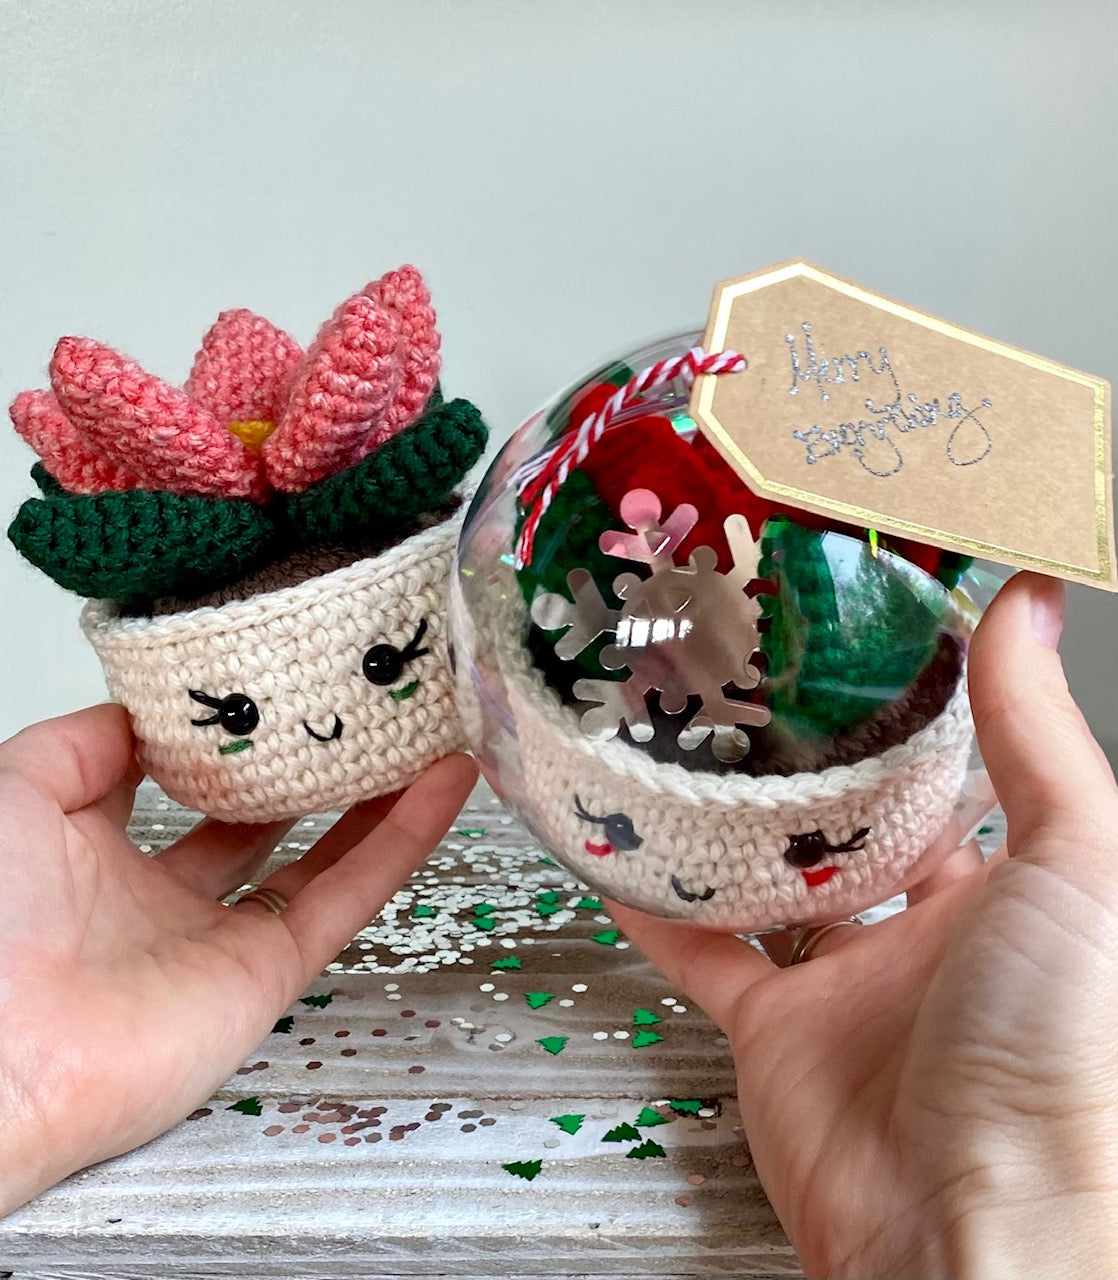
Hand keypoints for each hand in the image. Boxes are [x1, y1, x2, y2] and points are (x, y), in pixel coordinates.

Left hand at [0, 705, 476, 1215]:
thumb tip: (143, 714)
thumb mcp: (14, 792)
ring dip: (378, 795)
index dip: (234, 738)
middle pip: (264, 819)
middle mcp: (166, 898)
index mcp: (98, 856)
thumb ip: (80, 745)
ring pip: (323, 853)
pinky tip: (443, 783)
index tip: (278, 684)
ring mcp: (224, 938)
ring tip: (426, 732)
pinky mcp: (270, 973)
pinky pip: (348, 896)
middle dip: (312, 767)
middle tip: (363, 709)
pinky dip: (402, 839)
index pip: (183, 786)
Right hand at [611, 572, 1117, 1278]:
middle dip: (806, 766)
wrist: (976, 1225)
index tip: (857, 642)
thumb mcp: (1079, 863)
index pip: (954, 781)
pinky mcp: (776, 1032)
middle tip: (749, 687)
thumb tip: (1033, 608)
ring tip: (682, 748)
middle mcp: (928, 937)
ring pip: (770, 886)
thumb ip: (1041, 736)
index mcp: (1012, 895)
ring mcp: (846, 985)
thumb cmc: (1063, 1057)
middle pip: (852, 829)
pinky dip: (661, 912)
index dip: (911, 714)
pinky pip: (704, 956)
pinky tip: (625, 857)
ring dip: (726, 829)